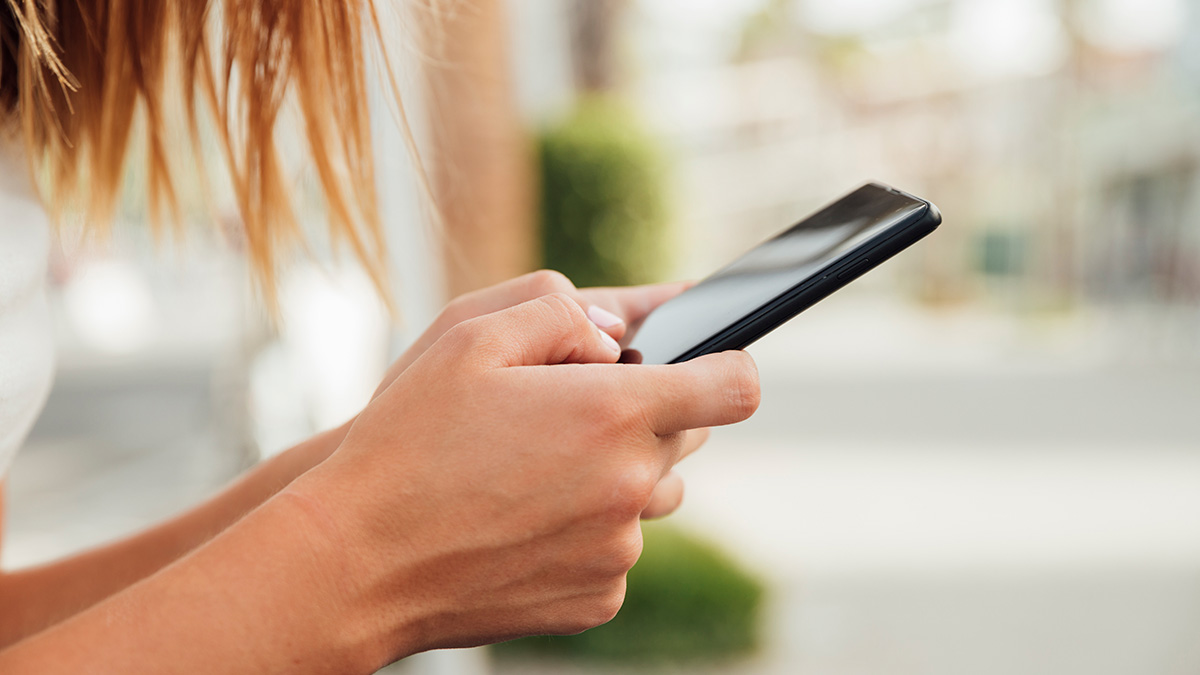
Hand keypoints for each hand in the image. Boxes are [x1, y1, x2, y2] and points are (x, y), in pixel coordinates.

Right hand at [290, 294, 759, 661]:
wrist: (359, 561)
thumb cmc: (407, 442)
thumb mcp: (469, 338)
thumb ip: (562, 313)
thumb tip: (618, 335)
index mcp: (610, 413)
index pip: (734, 387)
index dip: (726, 366)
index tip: (709, 364)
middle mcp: (629, 486)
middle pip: (685, 437)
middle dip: (643, 414)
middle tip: (566, 415)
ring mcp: (617, 550)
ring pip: (652, 494)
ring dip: (616, 473)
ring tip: (536, 470)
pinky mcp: (597, 597)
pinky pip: (618, 547)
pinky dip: (589, 529)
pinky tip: (524, 520)